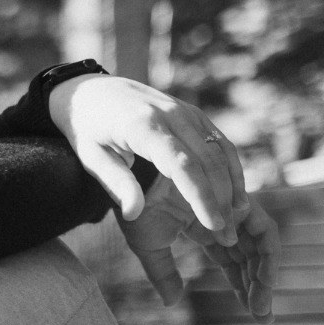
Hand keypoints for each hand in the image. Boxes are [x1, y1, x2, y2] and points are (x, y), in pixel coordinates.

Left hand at [48, 74, 247, 241]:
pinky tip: (235, 192)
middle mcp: (172, 115)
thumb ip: (116, 183)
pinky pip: (219, 142)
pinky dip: (231, 167)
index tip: (213, 224)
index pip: (182, 165)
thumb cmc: (87, 130)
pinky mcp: (193, 113)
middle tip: (227, 233)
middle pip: (208, 160)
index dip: (201, 196)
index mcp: (144, 127)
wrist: (90, 91)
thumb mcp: (91, 157)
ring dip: (233, 184)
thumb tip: (134, 214)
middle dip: (222, 198)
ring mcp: (186, 111)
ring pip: (220, 150)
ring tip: (237, 218)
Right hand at [122, 174, 279, 320]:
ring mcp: (235, 210)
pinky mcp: (242, 202)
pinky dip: (265, 257)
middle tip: (263, 317)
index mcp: (207, 228)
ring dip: (265, 277)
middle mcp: (226, 219)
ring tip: (261, 305)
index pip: (233, 263)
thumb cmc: (134, 206)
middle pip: (251, 257)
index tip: (253, 315)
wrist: (131, 178)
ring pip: (263, 247)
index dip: (243, 288)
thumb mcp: (149, 247)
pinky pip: (264, 233)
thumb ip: (163, 274)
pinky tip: (257, 283)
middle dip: (259, 287)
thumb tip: (172, 302)